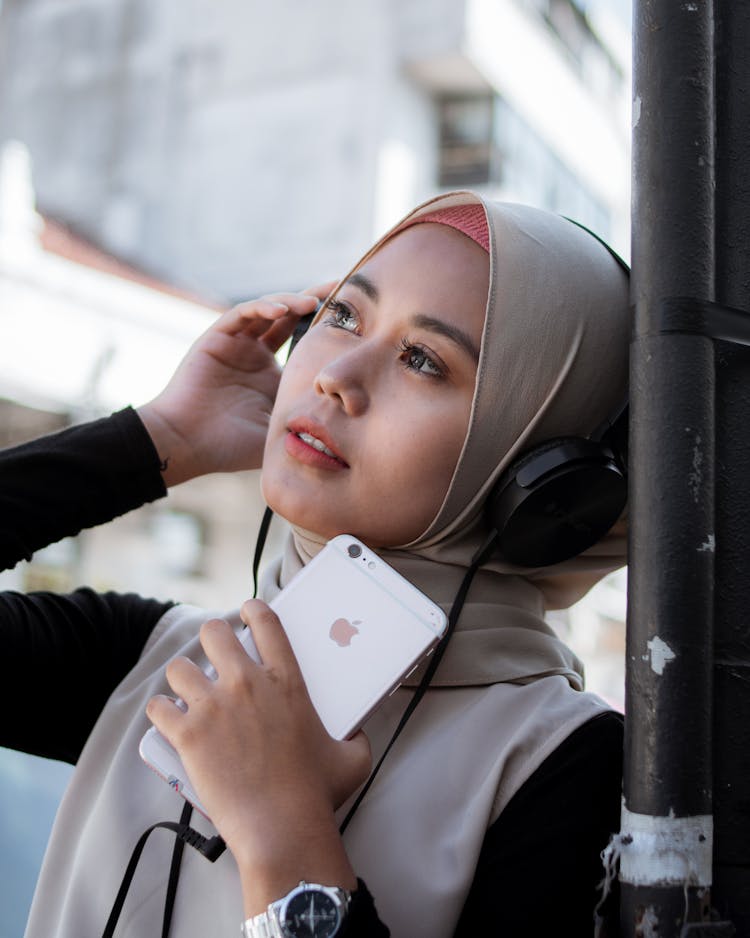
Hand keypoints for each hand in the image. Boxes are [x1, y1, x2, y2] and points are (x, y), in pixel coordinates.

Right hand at [138, 284, 334, 484]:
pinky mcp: (216, 338)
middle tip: (341, 290)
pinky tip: (282, 310)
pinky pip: (242, 314)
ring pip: (268, 310)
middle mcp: (255, 354)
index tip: (354, 320)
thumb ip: (305, 421)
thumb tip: (348, 427)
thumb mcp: (279, 430)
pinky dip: (262, 307)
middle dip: (314, 301)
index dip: (324, 328)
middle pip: (289, 317)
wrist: (188, 445)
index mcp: (272, 375)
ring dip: (290, 302)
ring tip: (312, 303)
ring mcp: (236, 344)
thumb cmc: (230, 446)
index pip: (303, 342)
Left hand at [146, 601, 369, 911]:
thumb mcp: (352, 758)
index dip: (252, 610)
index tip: (245, 613)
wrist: (282, 829)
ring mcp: (215, 707)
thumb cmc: (317, 794)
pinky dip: (161, 713)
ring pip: (179, 668)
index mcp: (286, 681)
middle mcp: (248, 684)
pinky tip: (168, 720)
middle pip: (213, 633)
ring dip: (182, 680)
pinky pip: (159, 707)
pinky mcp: (188, 734)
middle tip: (212, 658)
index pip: (266, 622)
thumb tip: (357, 734)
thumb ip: (355, 737)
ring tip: (186, 693)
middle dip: (210, 640)